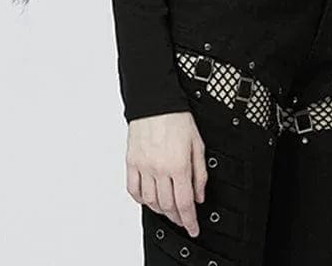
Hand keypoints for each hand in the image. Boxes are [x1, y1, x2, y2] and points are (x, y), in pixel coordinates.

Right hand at [126, 110, 207, 238]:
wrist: (155, 101)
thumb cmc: (177, 117)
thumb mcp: (198, 144)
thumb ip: (200, 172)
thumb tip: (199, 195)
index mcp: (178, 165)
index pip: (185, 204)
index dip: (190, 221)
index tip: (193, 229)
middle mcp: (159, 169)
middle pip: (168, 206)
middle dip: (177, 217)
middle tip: (182, 219)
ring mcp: (143, 167)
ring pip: (150, 201)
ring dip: (160, 210)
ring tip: (167, 209)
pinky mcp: (131, 162)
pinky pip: (133, 189)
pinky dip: (141, 199)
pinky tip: (148, 198)